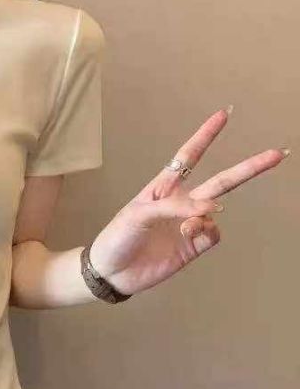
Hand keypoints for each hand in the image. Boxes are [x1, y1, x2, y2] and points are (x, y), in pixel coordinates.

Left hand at [88, 107, 288, 295]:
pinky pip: (213, 233)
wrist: (111, 273)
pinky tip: (188, 234)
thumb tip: (213, 207)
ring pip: (217, 208)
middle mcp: (180, 203)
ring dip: (206, 213)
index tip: (222, 115)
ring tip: (184, 229)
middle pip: (221, 180)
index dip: (205, 136)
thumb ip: (174, 207)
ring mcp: (189, 225)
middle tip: (277, 154)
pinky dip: (206, 230)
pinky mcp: (193, 247)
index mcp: (163, 188)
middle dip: (248, 167)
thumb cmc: (117, 237)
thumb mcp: (138, 214)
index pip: (188, 157)